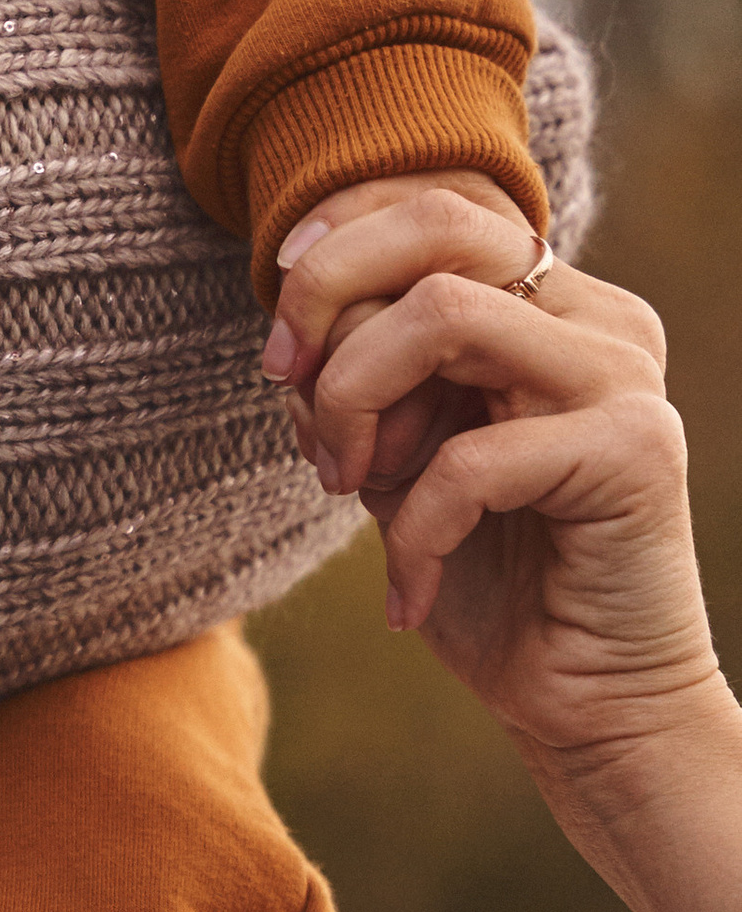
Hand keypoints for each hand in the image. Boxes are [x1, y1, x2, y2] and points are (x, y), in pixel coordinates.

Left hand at [274, 209, 714, 769]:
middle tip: (285, 388)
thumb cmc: (488, 581)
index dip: (335, 249)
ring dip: (357, 398)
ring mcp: (623, 375)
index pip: (434, 210)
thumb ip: (358, 385)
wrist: (586, 701)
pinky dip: (415, 531)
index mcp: (548, 305)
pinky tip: (410, 595)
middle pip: (438, 227)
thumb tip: (287, 334)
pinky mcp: (633, 450)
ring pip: (442, 313)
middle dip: (328, 299)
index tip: (277, 346)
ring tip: (350, 488)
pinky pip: (471, 456)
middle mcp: (597, 317)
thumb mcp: (396, 465)